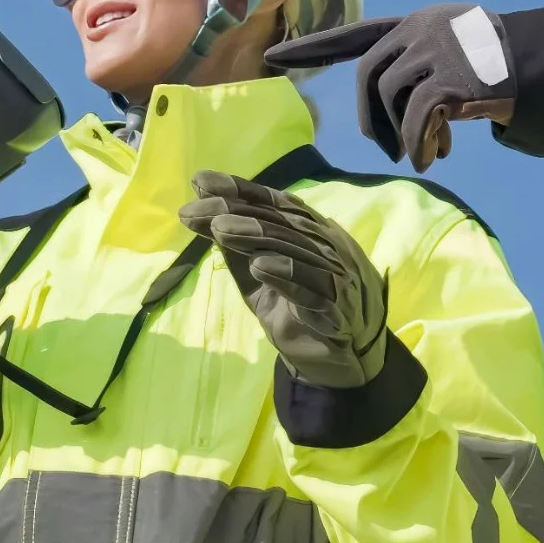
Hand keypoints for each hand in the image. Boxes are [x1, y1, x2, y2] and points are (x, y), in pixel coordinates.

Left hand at [180, 171, 387, 387]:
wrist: (345, 360)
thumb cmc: (301, 312)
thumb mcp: (263, 279)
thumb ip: (242, 252)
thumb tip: (208, 219)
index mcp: (309, 232)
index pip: (274, 203)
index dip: (240, 190)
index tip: (200, 182)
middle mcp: (325, 243)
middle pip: (279, 221)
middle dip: (236, 212)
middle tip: (198, 210)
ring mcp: (335, 273)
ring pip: (293, 248)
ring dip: (255, 236)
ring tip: (219, 229)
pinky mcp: (338, 307)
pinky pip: (313, 288)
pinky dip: (287, 275)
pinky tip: (259, 266)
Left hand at [267, 7, 516, 170]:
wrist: (538, 61)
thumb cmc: (493, 64)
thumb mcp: (452, 51)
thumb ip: (419, 70)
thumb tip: (397, 125)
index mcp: (414, 23)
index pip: (355, 34)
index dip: (313, 48)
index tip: (273, 59)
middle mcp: (419, 30)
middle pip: (369, 76)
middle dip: (373, 119)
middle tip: (389, 149)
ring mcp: (434, 50)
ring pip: (391, 99)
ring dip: (402, 136)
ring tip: (425, 151)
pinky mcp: (451, 77)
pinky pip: (418, 119)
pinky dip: (421, 144)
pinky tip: (433, 158)